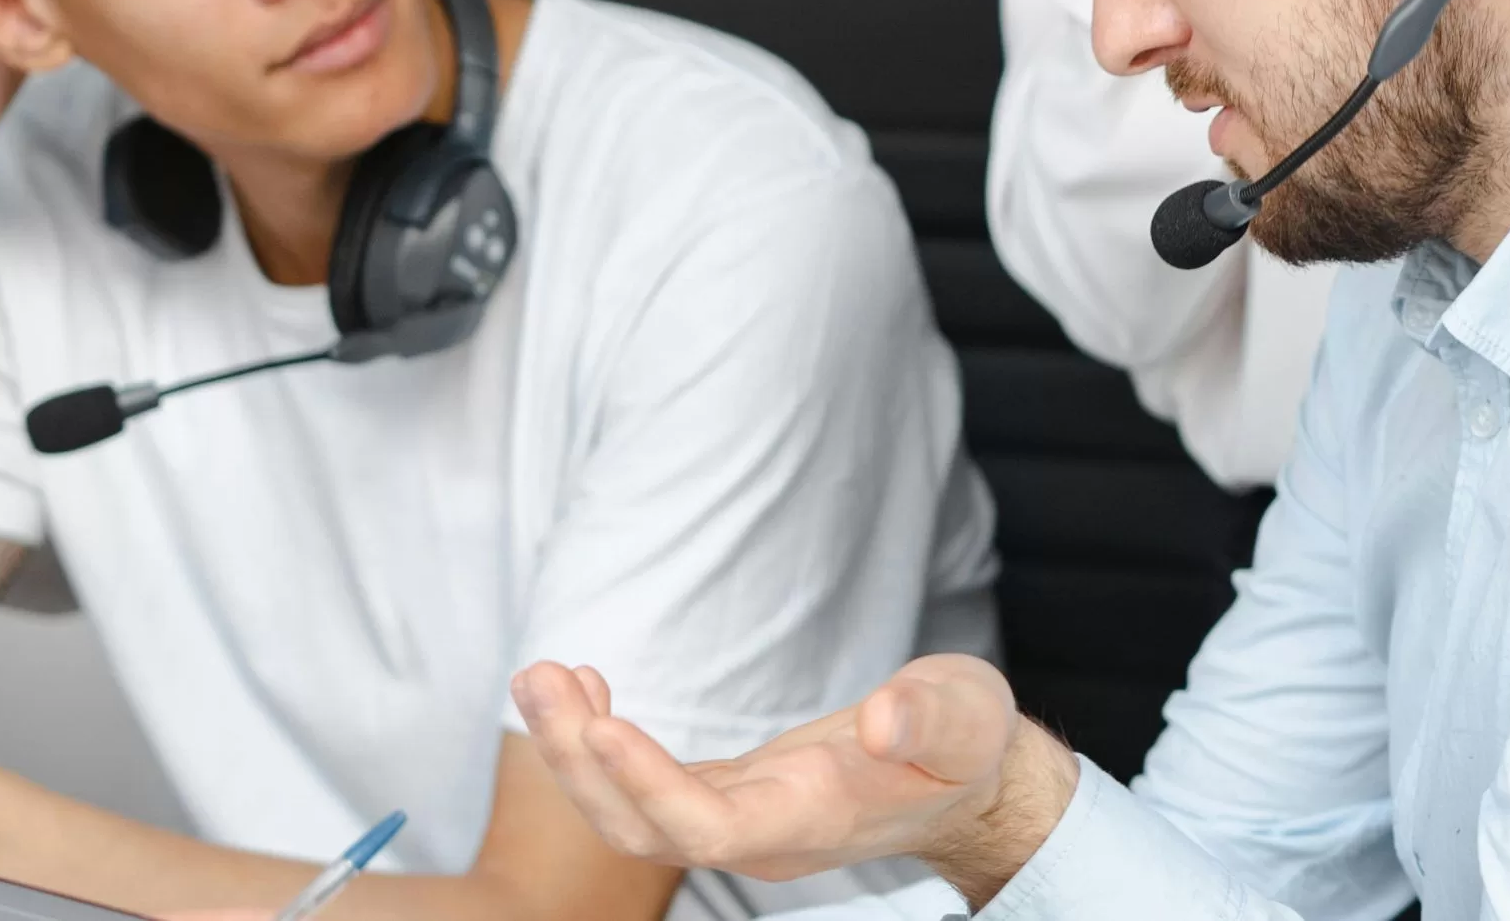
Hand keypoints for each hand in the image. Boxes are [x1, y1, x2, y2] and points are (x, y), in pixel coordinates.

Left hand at [511, 654, 1078, 903]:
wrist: (971, 785)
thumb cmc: (968, 743)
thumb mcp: (966, 715)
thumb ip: (926, 718)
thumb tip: (880, 721)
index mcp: (813, 819)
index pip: (710, 825)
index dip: (649, 784)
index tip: (601, 722)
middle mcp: (765, 834)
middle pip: (647, 829)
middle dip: (583, 762)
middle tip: (537, 675)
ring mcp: (744, 820)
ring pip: (636, 815)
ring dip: (577, 751)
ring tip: (537, 675)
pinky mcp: (736, 795)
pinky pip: (650, 788)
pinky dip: (605, 742)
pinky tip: (587, 689)